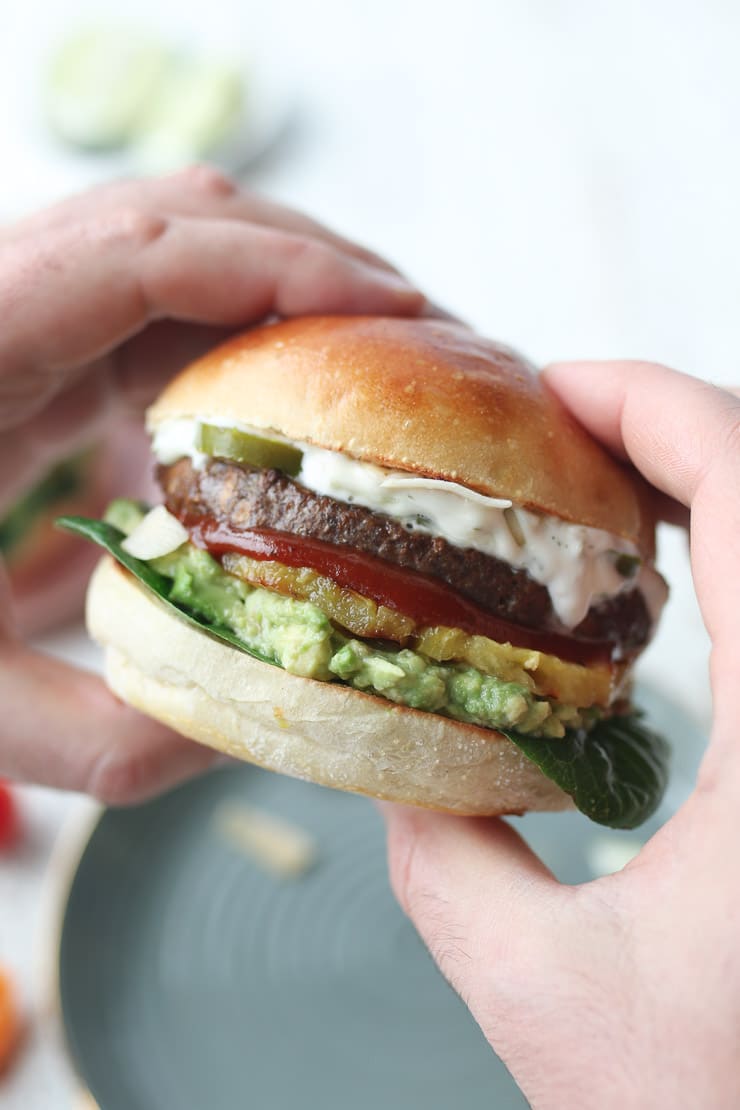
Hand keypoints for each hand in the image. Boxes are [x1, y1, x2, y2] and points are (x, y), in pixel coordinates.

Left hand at [0, 165, 426, 801]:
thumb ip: (113, 737)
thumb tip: (262, 727)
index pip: (143, 246)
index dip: (284, 262)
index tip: (396, 306)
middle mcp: (2, 301)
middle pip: (184, 219)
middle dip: (321, 265)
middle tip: (425, 340)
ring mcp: (23, 311)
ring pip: (182, 246)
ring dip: (294, 289)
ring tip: (386, 360)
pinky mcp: (42, 342)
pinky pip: (165, 305)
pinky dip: (250, 332)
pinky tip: (303, 397)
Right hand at [383, 362, 739, 1107]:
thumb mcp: (550, 1001)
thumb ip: (452, 871)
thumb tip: (398, 780)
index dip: (656, 406)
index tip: (558, 385)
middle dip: (675, 429)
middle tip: (561, 428)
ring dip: (713, 489)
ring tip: (605, 492)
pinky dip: (738, 562)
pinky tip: (678, 591)